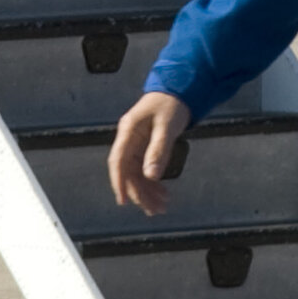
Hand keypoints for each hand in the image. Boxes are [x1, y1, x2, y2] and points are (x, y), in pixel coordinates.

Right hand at [108, 91, 190, 215]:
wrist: (179, 89)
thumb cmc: (171, 103)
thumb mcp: (167, 126)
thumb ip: (159, 150)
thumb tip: (151, 176)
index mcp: (128, 130)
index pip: (118, 161)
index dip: (119, 182)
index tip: (124, 201)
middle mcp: (129, 139)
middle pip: (128, 171)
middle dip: (140, 192)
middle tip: (153, 209)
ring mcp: (136, 144)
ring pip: (137, 173)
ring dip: (147, 191)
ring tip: (160, 207)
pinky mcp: (145, 148)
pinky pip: (145, 169)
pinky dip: (153, 182)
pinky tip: (162, 193)